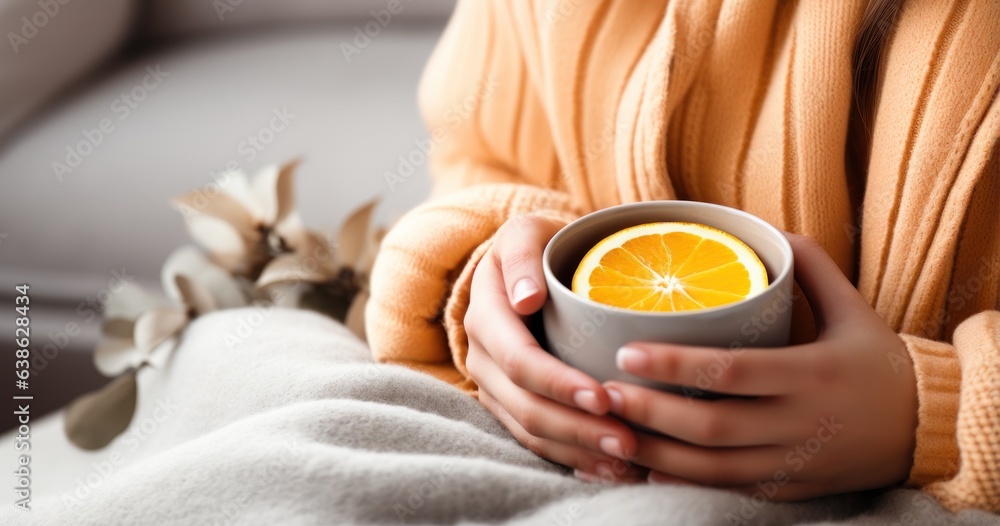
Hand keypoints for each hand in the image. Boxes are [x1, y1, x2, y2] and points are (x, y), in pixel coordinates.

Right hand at [465, 215, 644, 481]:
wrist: (530, 265)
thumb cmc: (541, 245)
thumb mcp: (528, 231)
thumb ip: (523, 253)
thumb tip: (525, 298)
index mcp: (486, 313)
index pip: (518, 359)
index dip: (558, 383)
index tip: (603, 397)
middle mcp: (482, 355)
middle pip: (524, 405)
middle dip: (576, 428)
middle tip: (630, 441)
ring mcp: (494, 384)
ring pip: (529, 431)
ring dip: (578, 450)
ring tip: (627, 460)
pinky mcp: (511, 404)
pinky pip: (535, 440)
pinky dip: (571, 458)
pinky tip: (607, 468)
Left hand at [604, 233, 917, 499]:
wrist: (925, 431)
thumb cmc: (878, 363)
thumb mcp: (853, 309)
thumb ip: (811, 266)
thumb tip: (766, 228)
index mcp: (811, 374)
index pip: (732, 371)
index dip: (675, 365)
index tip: (627, 353)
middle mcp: (799, 423)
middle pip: (712, 426)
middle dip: (650, 412)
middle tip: (601, 392)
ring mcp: (792, 463)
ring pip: (712, 468)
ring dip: (656, 454)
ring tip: (609, 431)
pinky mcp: (787, 489)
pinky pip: (726, 490)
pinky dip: (682, 483)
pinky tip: (643, 469)